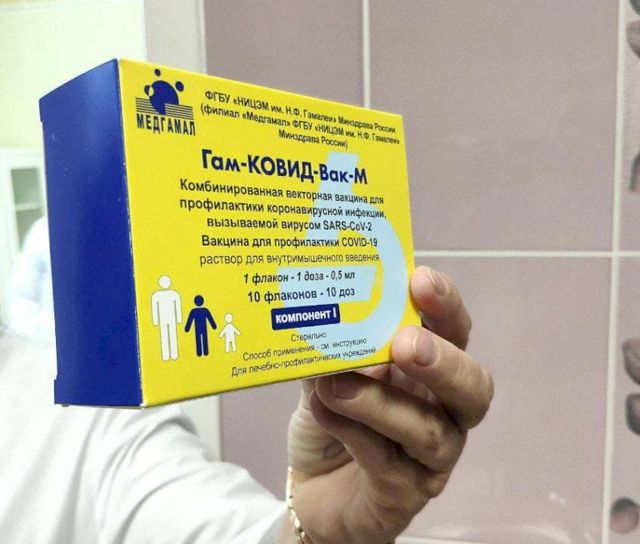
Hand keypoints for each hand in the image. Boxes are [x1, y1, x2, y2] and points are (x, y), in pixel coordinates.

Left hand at [283, 266, 493, 543]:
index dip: (445, 306)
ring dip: (380, 403)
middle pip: (472, 387)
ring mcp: (430, 458)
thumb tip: (315, 304)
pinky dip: (352, 432)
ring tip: (335, 384)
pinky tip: (321, 410)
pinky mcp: (405, 495)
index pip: (454, 332)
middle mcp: (443, 412)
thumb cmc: (330, 420)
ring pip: (429, 431)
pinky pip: (387, 462)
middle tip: (405, 344)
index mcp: (429, 370)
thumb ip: (328, 345)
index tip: (420, 279)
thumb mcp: (324, 373)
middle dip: (442, 360)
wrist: (310, 488)